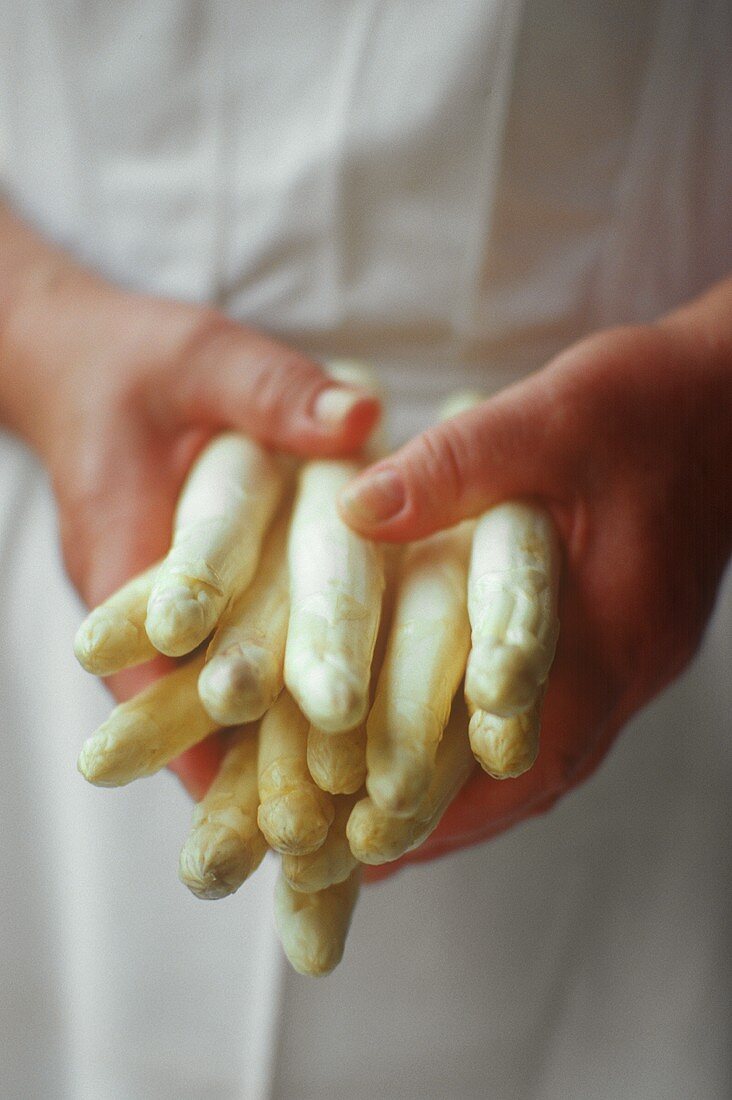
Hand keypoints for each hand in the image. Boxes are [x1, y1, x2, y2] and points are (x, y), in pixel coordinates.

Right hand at [0, 206, 378, 795]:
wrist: (91, 377)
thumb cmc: (140, 364)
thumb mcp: (204, 359)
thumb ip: (271, 389)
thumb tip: (361, 416)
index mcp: (124, 551)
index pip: (161, 661)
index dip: (215, 719)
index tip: (275, 785)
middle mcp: (147, 610)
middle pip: (191, 713)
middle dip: (243, 776)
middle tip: (305, 845)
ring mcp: (176, 625)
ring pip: (216, 716)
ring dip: (261, 778)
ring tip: (328, 850)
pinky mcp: (211, 622)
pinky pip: (242, 682)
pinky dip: (278, 731)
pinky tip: (341, 774)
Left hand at [340, 282, 731, 875]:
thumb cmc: (649, 401)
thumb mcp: (551, 412)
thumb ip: (457, 464)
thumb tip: (356, 511)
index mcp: (617, 622)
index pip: (524, 744)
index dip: (442, 797)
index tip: (363, 842)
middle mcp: (630, 664)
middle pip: (533, 779)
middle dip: (445, 824)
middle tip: (353, 864)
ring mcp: (632, 662)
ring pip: (548, 764)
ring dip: (471, 803)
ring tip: (386, 841)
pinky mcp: (623, 645)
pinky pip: (559, 726)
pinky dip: (500, 759)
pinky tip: (450, 764)